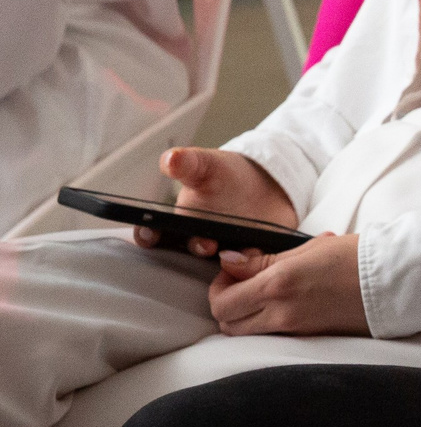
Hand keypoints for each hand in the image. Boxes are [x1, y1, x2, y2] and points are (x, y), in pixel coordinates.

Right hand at [139, 147, 295, 256]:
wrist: (266, 186)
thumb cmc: (227, 177)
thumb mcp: (209, 166)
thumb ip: (189, 163)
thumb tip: (170, 158)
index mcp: (178, 221)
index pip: (153, 233)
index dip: (148, 236)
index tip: (151, 234)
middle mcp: (194, 241)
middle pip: (185, 252)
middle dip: (194, 248)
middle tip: (206, 244)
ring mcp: (220, 252)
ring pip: (215, 264)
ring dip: (225, 260)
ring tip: (239, 248)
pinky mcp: (246, 259)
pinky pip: (245, 267)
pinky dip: (250, 262)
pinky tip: (258, 250)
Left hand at [206, 234, 369, 335]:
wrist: (394, 280)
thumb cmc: (356, 256)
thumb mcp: (308, 249)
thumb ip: (263, 261)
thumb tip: (229, 262)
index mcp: (278, 284)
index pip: (222, 300)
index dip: (219, 285)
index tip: (233, 270)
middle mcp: (281, 312)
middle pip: (226, 322)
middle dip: (225, 303)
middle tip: (242, 284)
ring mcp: (294, 330)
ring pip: (244, 334)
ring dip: (242, 316)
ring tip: (262, 296)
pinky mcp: (307, 340)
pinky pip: (269, 337)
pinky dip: (263, 324)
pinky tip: (281, 306)